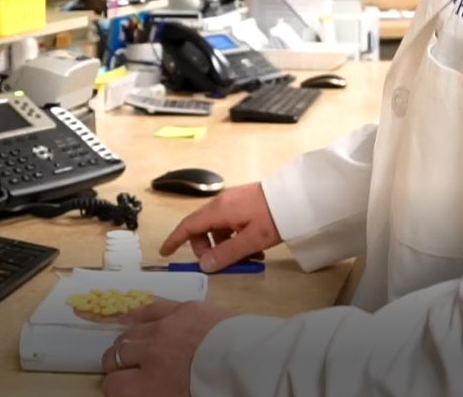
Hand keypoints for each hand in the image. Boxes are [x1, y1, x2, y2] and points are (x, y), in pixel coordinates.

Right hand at [101, 299, 234, 396]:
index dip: (116, 388)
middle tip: (128, 369)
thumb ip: (154, 394)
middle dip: (118, 364)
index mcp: (147, 387)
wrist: (253, 364)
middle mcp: (149, 355)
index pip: (112, 386)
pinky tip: (132, 319)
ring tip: (132, 347)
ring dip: (128, 342)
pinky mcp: (183, 309)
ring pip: (130, 331)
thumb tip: (147, 391)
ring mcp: (164, 328)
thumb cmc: (219, 392)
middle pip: (117, 355)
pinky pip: (150, 309)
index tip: (124, 388)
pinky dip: (138, 316)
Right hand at [159, 182, 281, 271]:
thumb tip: (204, 265)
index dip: (175, 239)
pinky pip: (231, 224)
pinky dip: (236, 238)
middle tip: (223, 264)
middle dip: (208, 249)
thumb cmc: (274, 217)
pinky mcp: (244, 203)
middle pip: (202, 229)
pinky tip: (254, 250)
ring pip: (219, 229)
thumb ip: (226, 254)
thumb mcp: (251, 240)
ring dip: (226, 246)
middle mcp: (221, 203)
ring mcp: (233, 202)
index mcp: (218, 210)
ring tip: (248, 260)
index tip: (165, 252)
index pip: (188, 225)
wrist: (297, 197)